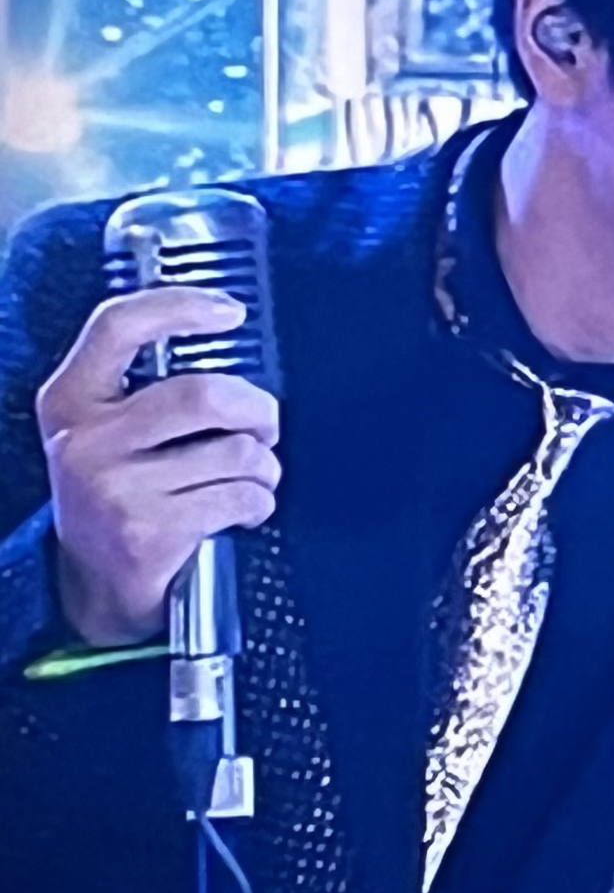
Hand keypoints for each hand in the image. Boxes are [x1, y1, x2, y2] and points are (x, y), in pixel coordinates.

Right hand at [35, 288, 280, 647]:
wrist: (96, 585)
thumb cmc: (123, 492)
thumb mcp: (111, 432)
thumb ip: (149, 386)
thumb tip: (227, 336)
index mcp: (70, 400)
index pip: (116, 327)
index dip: (178, 307)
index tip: (230, 311)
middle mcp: (83, 440)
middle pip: (205, 394)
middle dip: (259, 410)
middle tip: (264, 429)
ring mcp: (111, 488)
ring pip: (236, 451)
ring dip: (264, 468)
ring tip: (247, 481)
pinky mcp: (146, 532)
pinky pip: (242, 497)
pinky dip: (259, 504)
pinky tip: (240, 513)